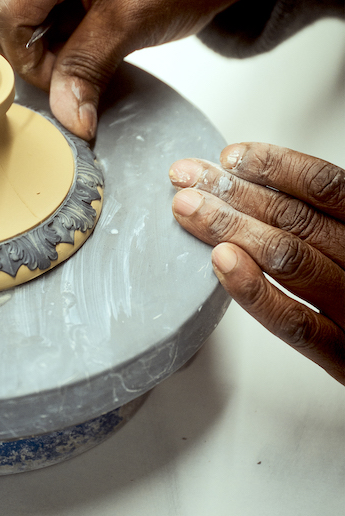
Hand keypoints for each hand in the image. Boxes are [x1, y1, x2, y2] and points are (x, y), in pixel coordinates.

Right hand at [0, 0, 271, 138]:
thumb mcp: (133, 25)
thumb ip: (88, 71)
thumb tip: (68, 122)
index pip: (6, 15)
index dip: (30, 60)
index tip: (68, 77)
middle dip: (26, 54)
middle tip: (72, 63)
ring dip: (33, 45)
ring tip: (78, 43)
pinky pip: (17, 7)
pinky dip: (40, 33)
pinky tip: (73, 31)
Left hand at [169, 143, 344, 383]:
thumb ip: (318, 222)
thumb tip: (249, 186)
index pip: (324, 185)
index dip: (273, 166)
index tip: (228, 157)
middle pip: (295, 217)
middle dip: (232, 192)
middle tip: (187, 178)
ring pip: (288, 259)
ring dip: (230, 228)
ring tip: (188, 210)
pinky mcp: (342, 358)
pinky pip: (296, 322)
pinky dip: (255, 289)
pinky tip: (221, 262)